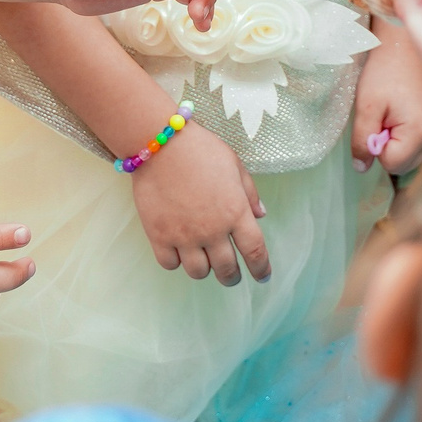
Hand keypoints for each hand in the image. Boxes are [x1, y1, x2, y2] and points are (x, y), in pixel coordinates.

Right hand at [132, 124, 269, 286]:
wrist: (159, 144)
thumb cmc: (199, 149)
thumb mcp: (234, 164)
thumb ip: (249, 192)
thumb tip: (261, 215)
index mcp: (235, 212)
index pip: (255, 252)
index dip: (261, 269)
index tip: (263, 276)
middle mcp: (212, 230)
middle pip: (227, 270)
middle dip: (232, 277)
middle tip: (232, 275)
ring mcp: (184, 235)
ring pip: (199, 272)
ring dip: (205, 270)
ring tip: (204, 261)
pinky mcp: (159, 235)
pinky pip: (169, 264)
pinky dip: (176, 261)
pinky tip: (178, 251)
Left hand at [350, 22, 421, 173]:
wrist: (403, 44)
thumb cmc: (383, 71)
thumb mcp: (366, 105)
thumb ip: (362, 140)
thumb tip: (362, 168)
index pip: (392, 164)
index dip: (376, 146)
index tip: (377, 120)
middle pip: (405, 165)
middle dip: (388, 147)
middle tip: (383, 116)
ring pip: (411, 156)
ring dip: (397, 142)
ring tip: (392, 112)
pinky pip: (419, 143)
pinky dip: (406, 135)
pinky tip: (401, 111)